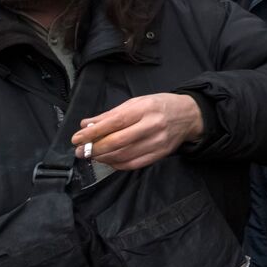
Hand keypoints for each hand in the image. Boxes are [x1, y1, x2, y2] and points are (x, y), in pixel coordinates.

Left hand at [72, 93, 204, 170]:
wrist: (189, 115)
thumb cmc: (160, 106)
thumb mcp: (137, 102)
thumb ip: (111, 114)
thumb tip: (86, 124)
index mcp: (145, 108)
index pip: (114, 122)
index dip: (93, 132)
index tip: (77, 138)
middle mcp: (152, 125)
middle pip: (118, 142)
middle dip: (94, 148)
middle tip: (80, 151)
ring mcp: (157, 142)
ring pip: (124, 155)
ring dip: (103, 158)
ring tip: (92, 156)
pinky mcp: (160, 154)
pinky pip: (134, 164)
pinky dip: (117, 164)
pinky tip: (109, 160)